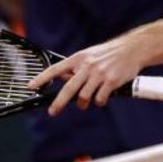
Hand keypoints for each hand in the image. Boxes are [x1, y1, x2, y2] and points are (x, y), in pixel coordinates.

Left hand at [27, 34, 142, 115]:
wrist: (131, 49)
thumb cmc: (108, 54)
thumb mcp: (88, 55)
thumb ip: (76, 68)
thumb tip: (62, 78)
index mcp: (78, 58)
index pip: (55, 69)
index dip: (42, 78)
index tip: (31, 86)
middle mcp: (87, 66)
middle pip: (69, 88)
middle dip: (59, 102)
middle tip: (52, 112)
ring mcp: (99, 74)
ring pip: (84, 97)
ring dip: (84, 103)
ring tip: (87, 101)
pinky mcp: (111, 82)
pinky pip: (100, 99)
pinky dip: (99, 102)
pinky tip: (102, 97)